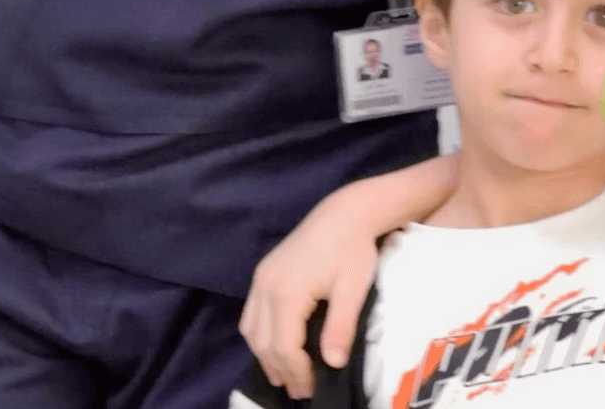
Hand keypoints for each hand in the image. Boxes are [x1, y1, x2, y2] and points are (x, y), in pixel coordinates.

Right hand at [240, 192, 386, 398]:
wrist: (344, 213)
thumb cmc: (354, 250)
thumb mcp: (353, 289)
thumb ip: (341, 327)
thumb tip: (333, 364)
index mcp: (287, 292)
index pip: (283, 346)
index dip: (297, 372)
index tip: (311, 388)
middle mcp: (265, 286)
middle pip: (263, 342)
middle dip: (281, 369)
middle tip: (299, 390)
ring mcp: (260, 279)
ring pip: (252, 330)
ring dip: (265, 356)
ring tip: (285, 377)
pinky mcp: (263, 273)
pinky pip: (251, 314)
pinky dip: (260, 337)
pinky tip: (274, 348)